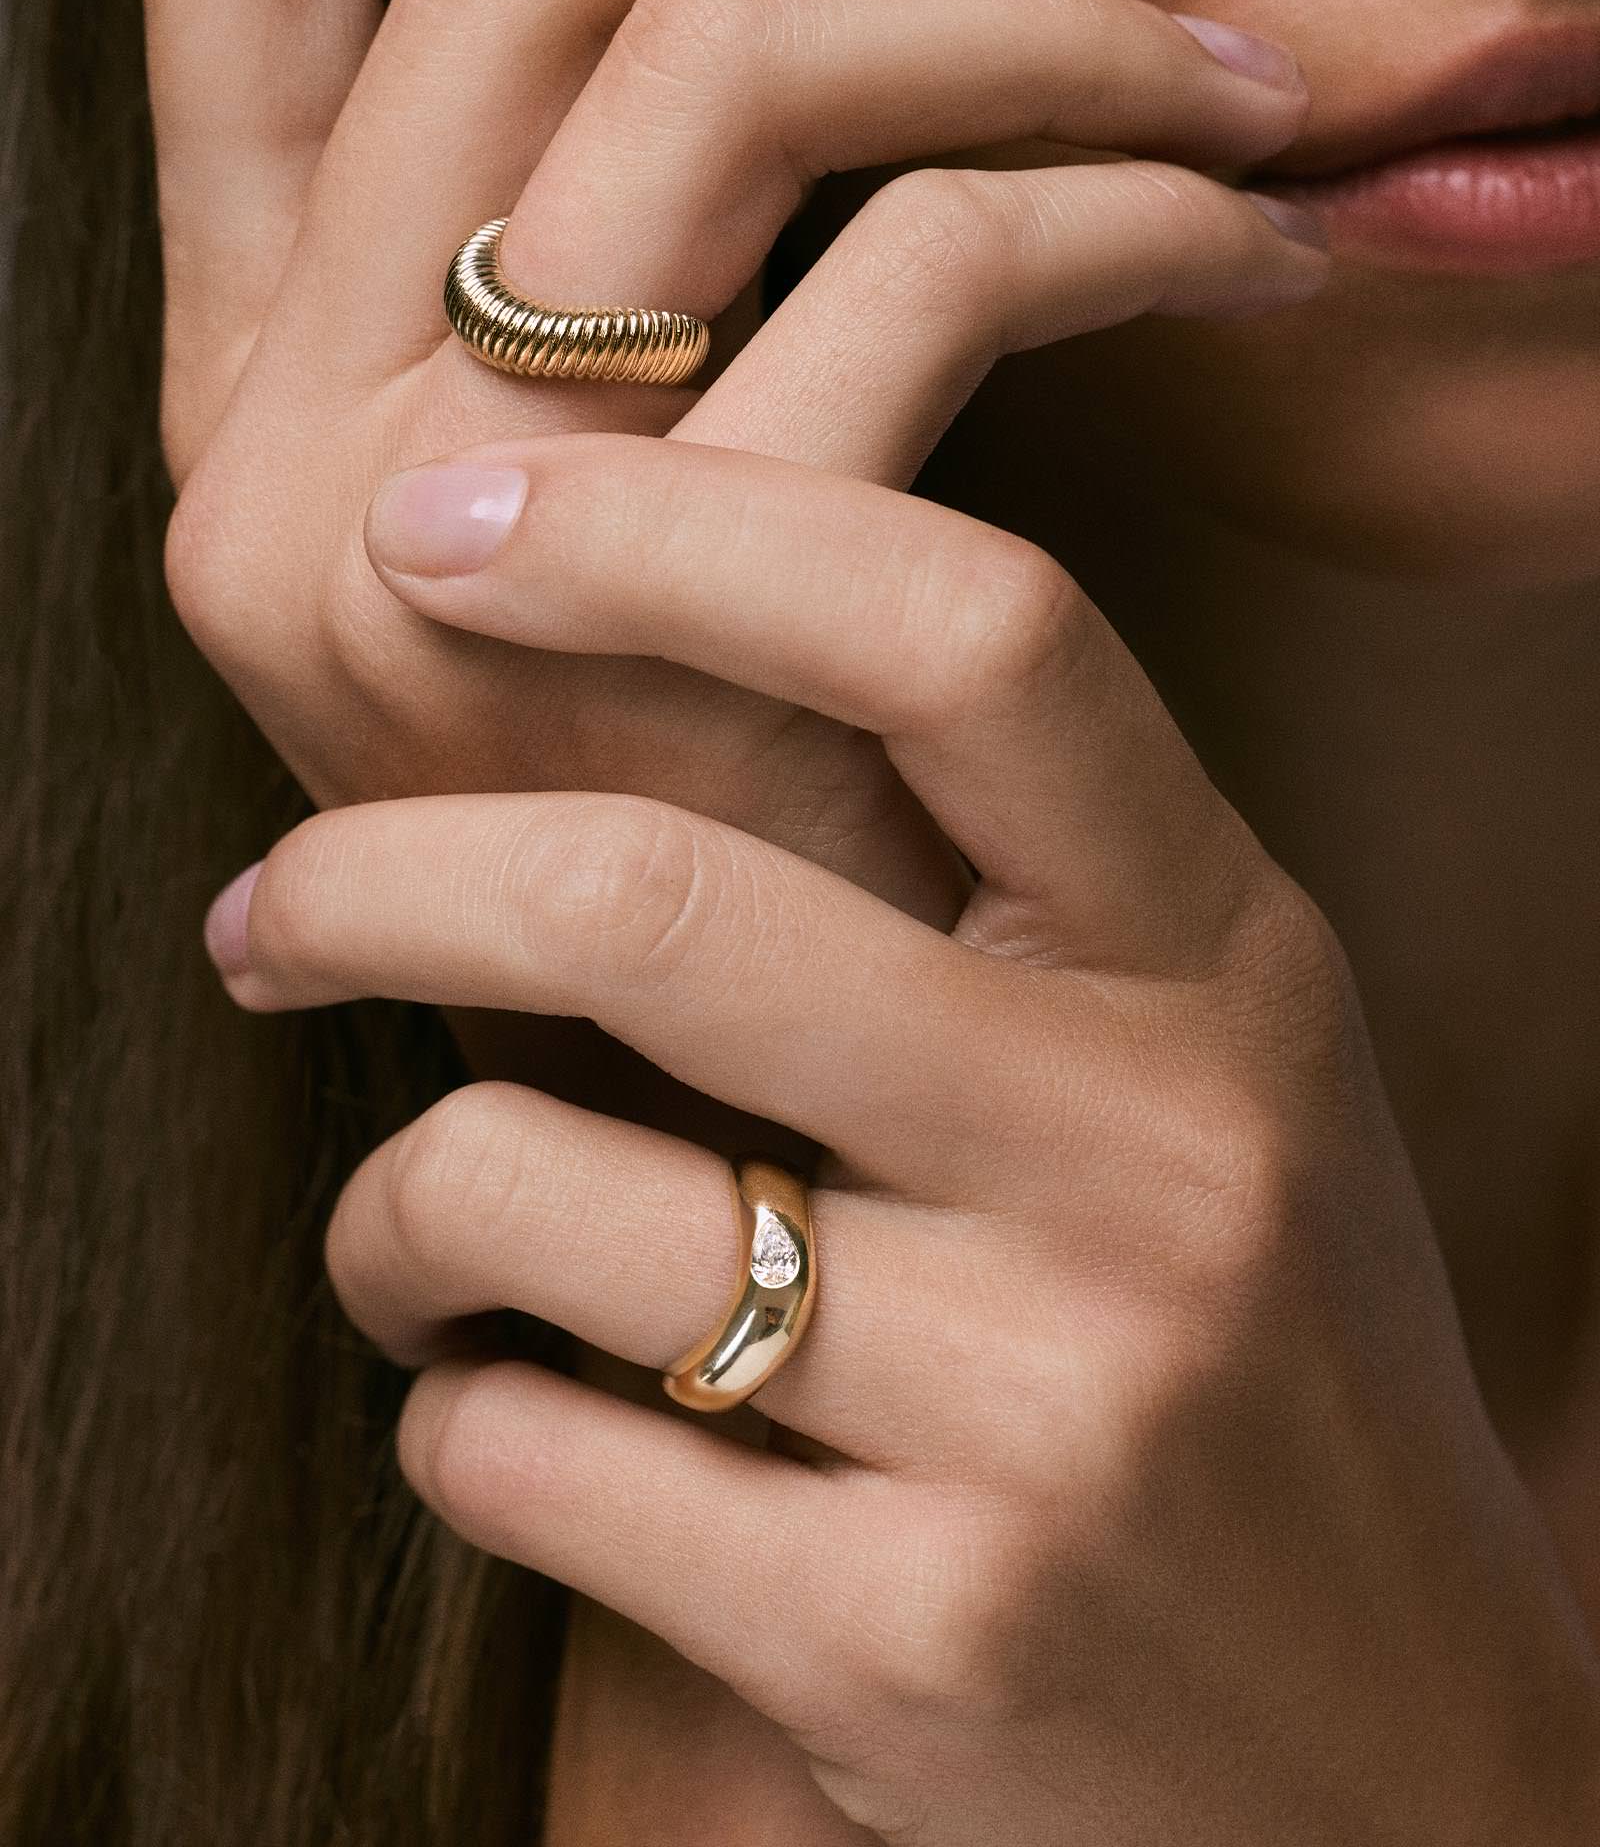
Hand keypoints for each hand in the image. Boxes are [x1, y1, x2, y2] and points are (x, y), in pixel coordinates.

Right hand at [145, 0, 1323, 937]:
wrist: (737, 1120)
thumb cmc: (696, 792)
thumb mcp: (571, 528)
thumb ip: (577, 274)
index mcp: (238, 384)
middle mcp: (288, 438)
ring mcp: (462, 532)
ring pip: (733, 57)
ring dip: (1030, 2)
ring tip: (1224, 63)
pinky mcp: (683, 616)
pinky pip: (930, 267)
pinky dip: (1123, 203)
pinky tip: (1236, 243)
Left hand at [207, 439, 1599, 1846]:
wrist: (1399, 1756)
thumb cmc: (1251, 1356)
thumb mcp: (1216, 1076)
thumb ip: (1001, 904)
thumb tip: (630, 710)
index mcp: (1223, 966)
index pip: (965, 637)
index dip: (668, 536)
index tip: (447, 529)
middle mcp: (1152, 1158)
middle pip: (650, 904)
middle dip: (371, 881)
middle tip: (268, 915)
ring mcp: (1040, 1414)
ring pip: (530, 1193)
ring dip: (385, 1209)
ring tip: (400, 1239)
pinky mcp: (912, 1642)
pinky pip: (523, 1457)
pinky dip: (451, 1417)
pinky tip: (516, 1416)